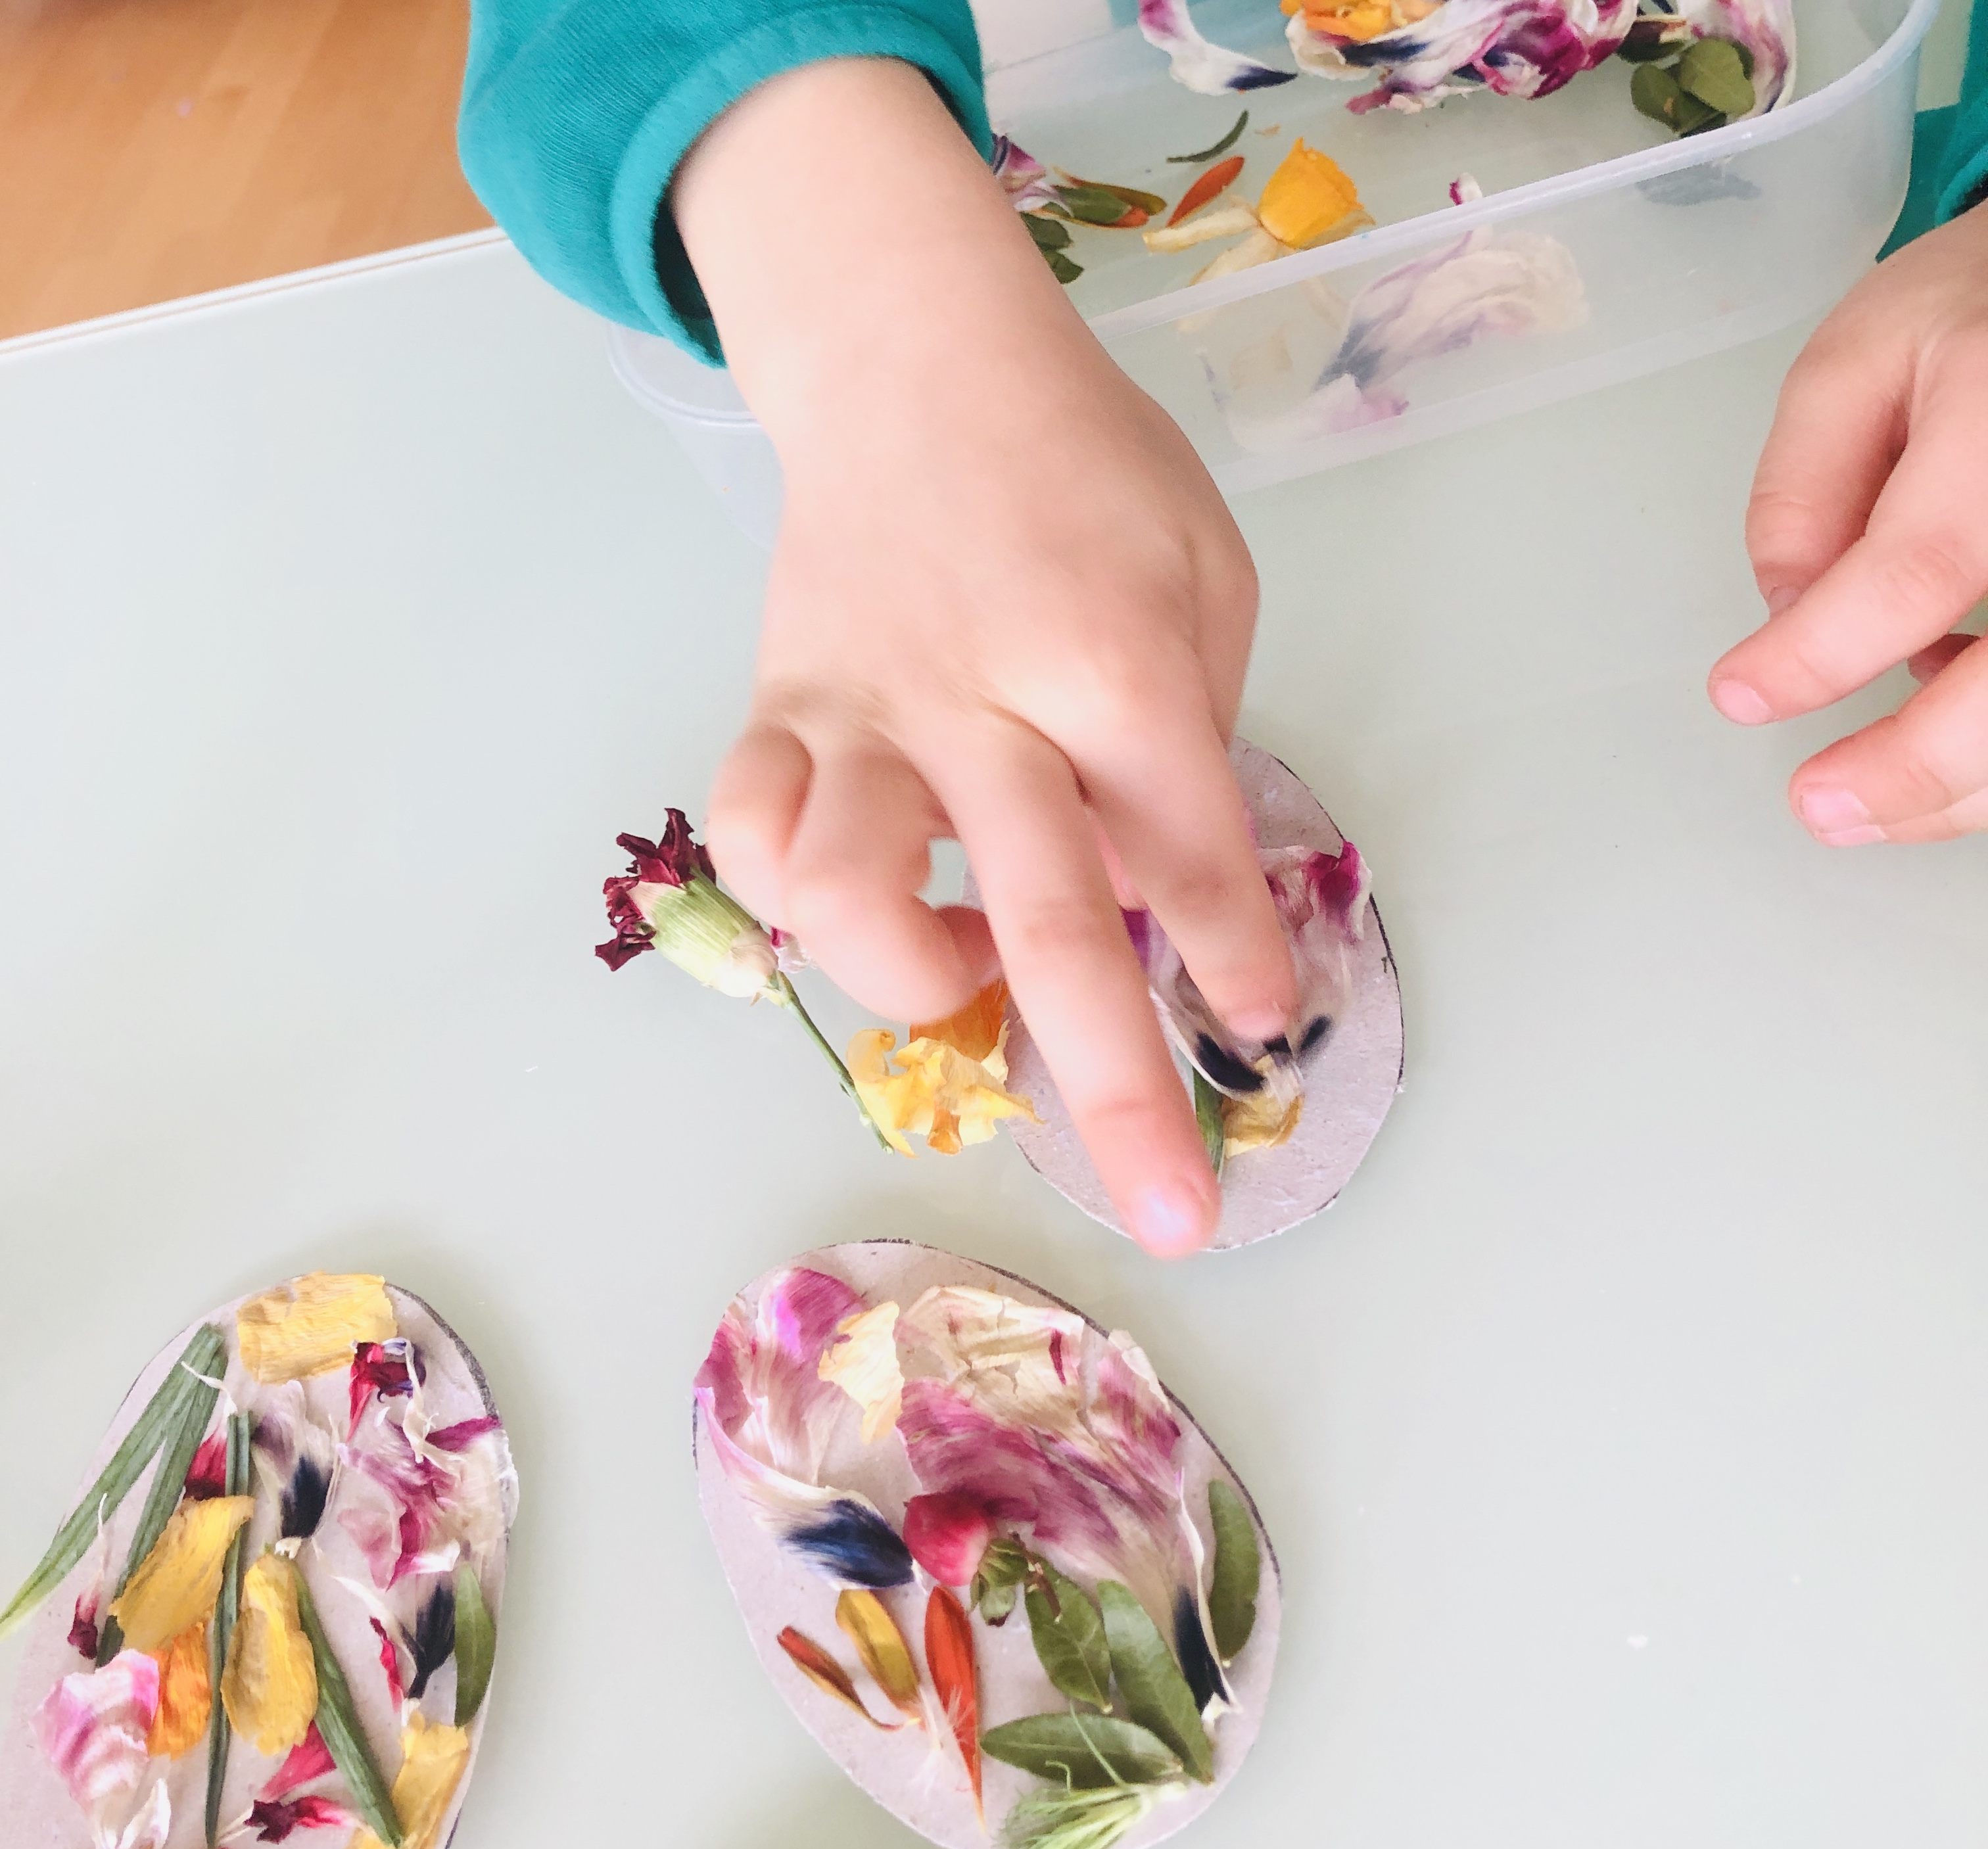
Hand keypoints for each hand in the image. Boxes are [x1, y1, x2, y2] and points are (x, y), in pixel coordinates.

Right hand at [673, 60, 1292, 1253]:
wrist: (911, 358)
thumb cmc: (1085, 467)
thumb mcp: (1201, 569)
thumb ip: (1189, 735)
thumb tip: (1163, 894)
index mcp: (1113, 656)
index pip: (1188, 844)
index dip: (1230, 955)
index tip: (1265, 1036)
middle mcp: (981, 701)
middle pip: (1047, 920)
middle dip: (1118, 1084)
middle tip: (1169, 1212)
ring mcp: (862, 712)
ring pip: (842, 892)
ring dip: (913, 979)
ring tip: (968, 972)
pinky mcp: (776, 711)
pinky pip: (745, 836)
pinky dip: (793, 901)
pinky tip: (862, 901)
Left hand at [1708, 200, 1987, 842]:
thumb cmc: (1983, 307)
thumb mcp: (1860, 355)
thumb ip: (1804, 485)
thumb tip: (1786, 612)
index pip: (1919, 568)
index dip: (1819, 654)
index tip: (1741, 693)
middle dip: (1917, 768)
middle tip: (1820, 808)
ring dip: (1965, 785)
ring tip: (1867, 803)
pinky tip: (1947, 736)